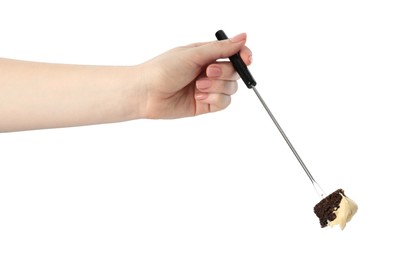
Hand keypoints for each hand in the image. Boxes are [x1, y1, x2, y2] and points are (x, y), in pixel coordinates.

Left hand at [137, 33, 251, 118]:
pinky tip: (198, 96)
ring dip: (217, 87)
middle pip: (235, 72)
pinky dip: (214, 99)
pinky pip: (223, 103)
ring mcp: (208, 88)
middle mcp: (209, 71)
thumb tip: (243, 37)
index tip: (246, 60)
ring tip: (198, 86)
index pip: (234, 54)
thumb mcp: (194, 54)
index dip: (243, 56)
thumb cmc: (163, 69)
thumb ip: (220, 48)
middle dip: (224, 73)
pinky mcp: (205, 104)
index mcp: (207, 54)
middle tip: (208, 72)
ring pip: (231, 89)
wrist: (146, 92)